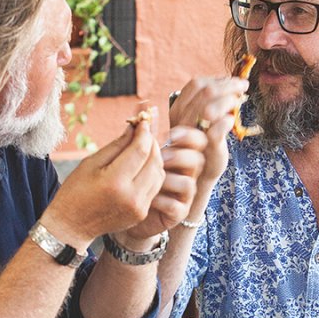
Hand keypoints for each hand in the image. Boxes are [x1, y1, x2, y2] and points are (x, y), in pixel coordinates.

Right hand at [44, 120, 164, 245]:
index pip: (141, 150)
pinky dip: (152, 173)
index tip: (143, 122)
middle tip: (144, 132)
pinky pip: (155, 187)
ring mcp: (139, 207)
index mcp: (115, 182)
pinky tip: (142, 166)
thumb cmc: (75, 191)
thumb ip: (116, 145)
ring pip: (159, 174)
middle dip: (152, 143)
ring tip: (143, 148)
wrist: (72, 227)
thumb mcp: (90, 163)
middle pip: (154, 161)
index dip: (144, 133)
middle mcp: (131, 196)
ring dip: (154, 158)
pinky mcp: (141, 214)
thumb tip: (134, 128)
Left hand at [123, 124, 206, 239]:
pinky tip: (146, 198)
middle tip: (162, 157)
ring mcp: (182, 195)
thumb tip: (141, 104)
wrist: (120, 211)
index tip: (171, 134)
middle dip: (180, 156)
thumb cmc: (128, 178)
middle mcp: (184, 173)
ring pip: (188, 183)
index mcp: (178, 154)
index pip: (197, 140)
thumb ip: (141, 133)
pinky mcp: (177, 213)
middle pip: (198, 159)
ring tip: (149, 179)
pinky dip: (162, 200)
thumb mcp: (133, 154)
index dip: (189, 135)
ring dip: (169, 178)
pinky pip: (177, 206)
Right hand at [169, 76, 248, 184]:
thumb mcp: (201, 120)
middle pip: (205, 90)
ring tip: (240, 100)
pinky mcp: (207, 147)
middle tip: (243, 86)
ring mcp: (193, 133)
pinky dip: (227, 121)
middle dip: (228, 85)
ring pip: (209, 106)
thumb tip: (229, 82)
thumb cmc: (203, 144)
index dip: (217, 79)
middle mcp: (182, 119)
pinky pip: (216, 129)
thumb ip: (209, 103)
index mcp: (179, 109)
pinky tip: (231, 120)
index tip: (233, 82)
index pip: (196, 84)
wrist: (199, 175)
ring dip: (230, 98)